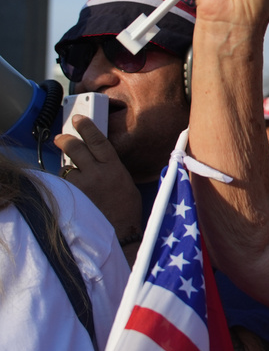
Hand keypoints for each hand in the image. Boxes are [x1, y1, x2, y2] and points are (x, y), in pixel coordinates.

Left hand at [55, 115, 142, 243]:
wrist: (121, 232)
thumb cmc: (126, 208)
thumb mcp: (125, 181)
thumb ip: (110, 167)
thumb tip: (97, 158)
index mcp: (114, 167)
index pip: (97, 140)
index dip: (87, 127)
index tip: (79, 119)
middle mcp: (97, 173)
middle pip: (76, 148)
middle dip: (66, 140)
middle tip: (61, 138)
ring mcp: (83, 186)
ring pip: (66, 167)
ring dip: (66, 167)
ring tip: (70, 172)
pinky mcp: (72, 198)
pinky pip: (64, 184)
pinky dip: (65, 184)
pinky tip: (71, 189)